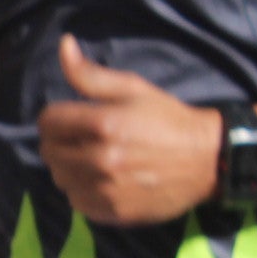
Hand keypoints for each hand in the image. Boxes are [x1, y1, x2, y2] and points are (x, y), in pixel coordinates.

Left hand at [38, 36, 223, 224]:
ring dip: (70, 168)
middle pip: (49, 152)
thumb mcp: (133, 89)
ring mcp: (107, 189)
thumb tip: (63, 44)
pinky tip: (103, 181)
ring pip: (60, 179)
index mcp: (103, 124)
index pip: (47, 122)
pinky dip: (83, 191)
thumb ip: (90, 74)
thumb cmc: (168, 119)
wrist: (208, 160)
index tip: (71, 120)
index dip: (56, 118)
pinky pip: (77, 202)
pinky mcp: (114, 212)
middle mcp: (101, 159)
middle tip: (83, 140)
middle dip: (61, 142)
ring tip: (94, 160)